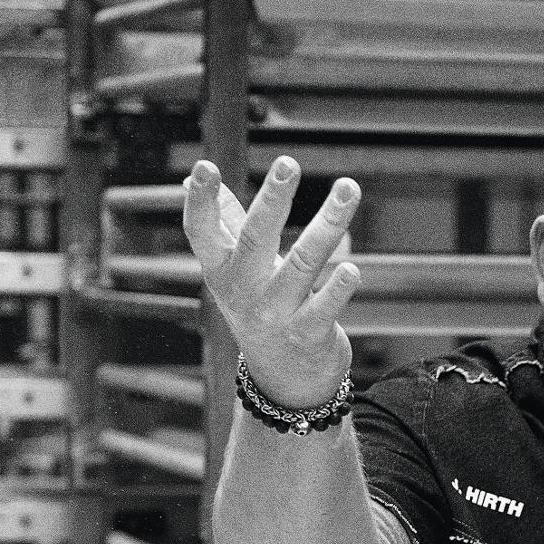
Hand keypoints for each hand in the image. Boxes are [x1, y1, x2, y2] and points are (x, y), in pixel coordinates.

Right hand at [181, 154, 360, 408]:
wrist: (283, 380)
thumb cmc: (260, 309)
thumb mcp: (234, 271)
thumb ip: (222, 225)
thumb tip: (192, 178)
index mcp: (222, 271)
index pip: (202, 233)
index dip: (199, 202)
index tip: (204, 166)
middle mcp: (244, 291)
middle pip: (256, 238)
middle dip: (273, 199)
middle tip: (288, 162)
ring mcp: (276, 314)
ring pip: (304, 262)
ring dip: (328, 223)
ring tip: (349, 188)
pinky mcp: (308, 335)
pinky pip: (325, 307)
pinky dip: (339, 288)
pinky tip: (351, 267)